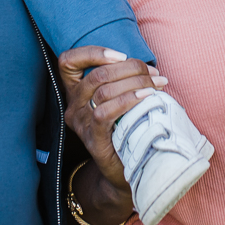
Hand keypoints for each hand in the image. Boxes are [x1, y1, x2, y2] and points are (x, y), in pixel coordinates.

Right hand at [59, 47, 164, 216]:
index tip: (121, 55)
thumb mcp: (117, 100)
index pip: (67, 61)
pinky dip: (128, 100)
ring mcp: (80, 124)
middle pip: (96, 74)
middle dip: (129, 68)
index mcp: (75, 92)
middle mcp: (73, 106)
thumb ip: (119, 81)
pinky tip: (146, 97)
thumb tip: (145, 65)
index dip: (92, 52)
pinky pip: (105, 113)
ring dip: (135, 82)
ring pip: (103, 90)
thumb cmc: (126, 129)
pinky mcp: (92, 139)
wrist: (124, 172)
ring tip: (157, 84)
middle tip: (153, 74)